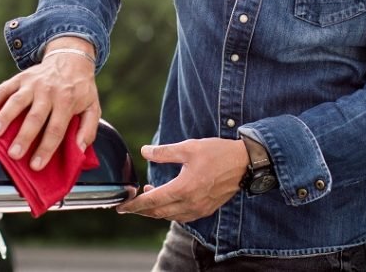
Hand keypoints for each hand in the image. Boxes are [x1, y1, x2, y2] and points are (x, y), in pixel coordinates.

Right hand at [0, 36, 100, 170]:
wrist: (71, 58)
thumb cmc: (80, 88)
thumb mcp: (93, 107)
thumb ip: (88, 129)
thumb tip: (79, 150)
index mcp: (67, 101)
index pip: (56, 128)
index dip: (46, 148)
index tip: (36, 165)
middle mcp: (48, 91)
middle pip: (35, 116)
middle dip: (24, 137)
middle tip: (14, 154)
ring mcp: (32, 83)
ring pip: (17, 101)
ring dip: (4, 117)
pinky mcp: (20, 78)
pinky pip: (4, 88)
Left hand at [115, 138, 248, 221]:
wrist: (244, 163)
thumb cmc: (217, 153)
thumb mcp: (188, 147)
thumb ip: (164, 152)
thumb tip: (144, 151)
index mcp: (184, 188)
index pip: (152, 201)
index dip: (134, 205)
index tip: (121, 206)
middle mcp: (190, 203)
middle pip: (158, 212)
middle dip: (141, 210)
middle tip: (129, 204)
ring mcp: (199, 209)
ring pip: (170, 216)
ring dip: (156, 210)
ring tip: (147, 197)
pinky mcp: (206, 209)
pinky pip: (182, 216)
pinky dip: (170, 212)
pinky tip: (167, 201)